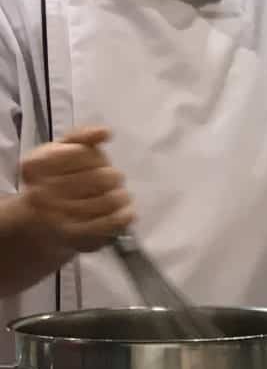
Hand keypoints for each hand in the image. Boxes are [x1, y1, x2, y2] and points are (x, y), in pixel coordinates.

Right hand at [20, 127, 131, 252]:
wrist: (40, 221)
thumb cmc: (56, 179)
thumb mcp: (60, 151)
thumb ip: (81, 136)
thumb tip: (105, 132)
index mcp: (37, 166)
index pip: (83, 153)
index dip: (98, 157)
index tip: (98, 162)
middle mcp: (42, 191)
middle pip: (101, 177)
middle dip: (113, 177)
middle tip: (113, 179)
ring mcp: (57, 216)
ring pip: (109, 200)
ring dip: (122, 196)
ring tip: (120, 195)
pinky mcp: (75, 236)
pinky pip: (109, 223)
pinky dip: (125, 215)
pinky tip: (128, 211)